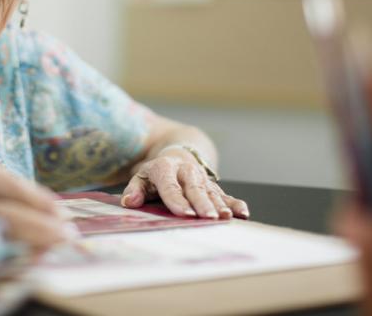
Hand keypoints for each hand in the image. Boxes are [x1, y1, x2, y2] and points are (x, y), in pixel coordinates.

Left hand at [120, 148, 248, 219]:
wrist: (178, 154)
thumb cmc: (156, 173)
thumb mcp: (141, 177)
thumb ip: (134, 189)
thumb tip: (128, 202)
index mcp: (165, 168)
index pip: (170, 186)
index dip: (177, 200)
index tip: (185, 214)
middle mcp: (186, 171)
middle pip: (194, 188)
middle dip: (201, 203)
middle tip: (207, 217)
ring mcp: (202, 178)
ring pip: (211, 191)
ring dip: (219, 205)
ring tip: (225, 217)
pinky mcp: (213, 186)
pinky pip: (225, 194)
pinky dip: (235, 203)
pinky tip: (242, 213)